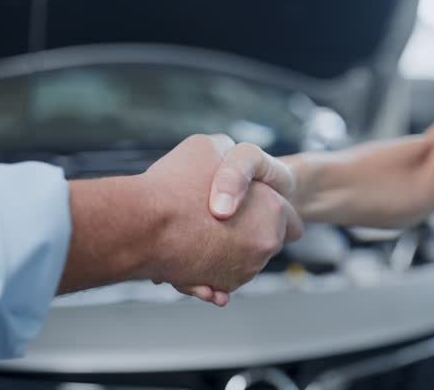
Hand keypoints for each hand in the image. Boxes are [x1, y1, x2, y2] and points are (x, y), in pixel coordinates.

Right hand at [140, 135, 302, 304]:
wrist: (143, 225)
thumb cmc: (176, 183)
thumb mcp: (210, 146)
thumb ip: (229, 155)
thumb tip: (228, 164)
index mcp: (274, 208)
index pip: (290, 218)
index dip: (271, 208)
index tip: (254, 207)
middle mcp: (266, 244)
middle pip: (263, 239)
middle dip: (246, 232)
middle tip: (218, 219)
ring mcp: (245, 270)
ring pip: (238, 260)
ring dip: (223, 252)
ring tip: (195, 235)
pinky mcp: (221, 287)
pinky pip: (218, 280)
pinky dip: (207, 273)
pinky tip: (190, 257)